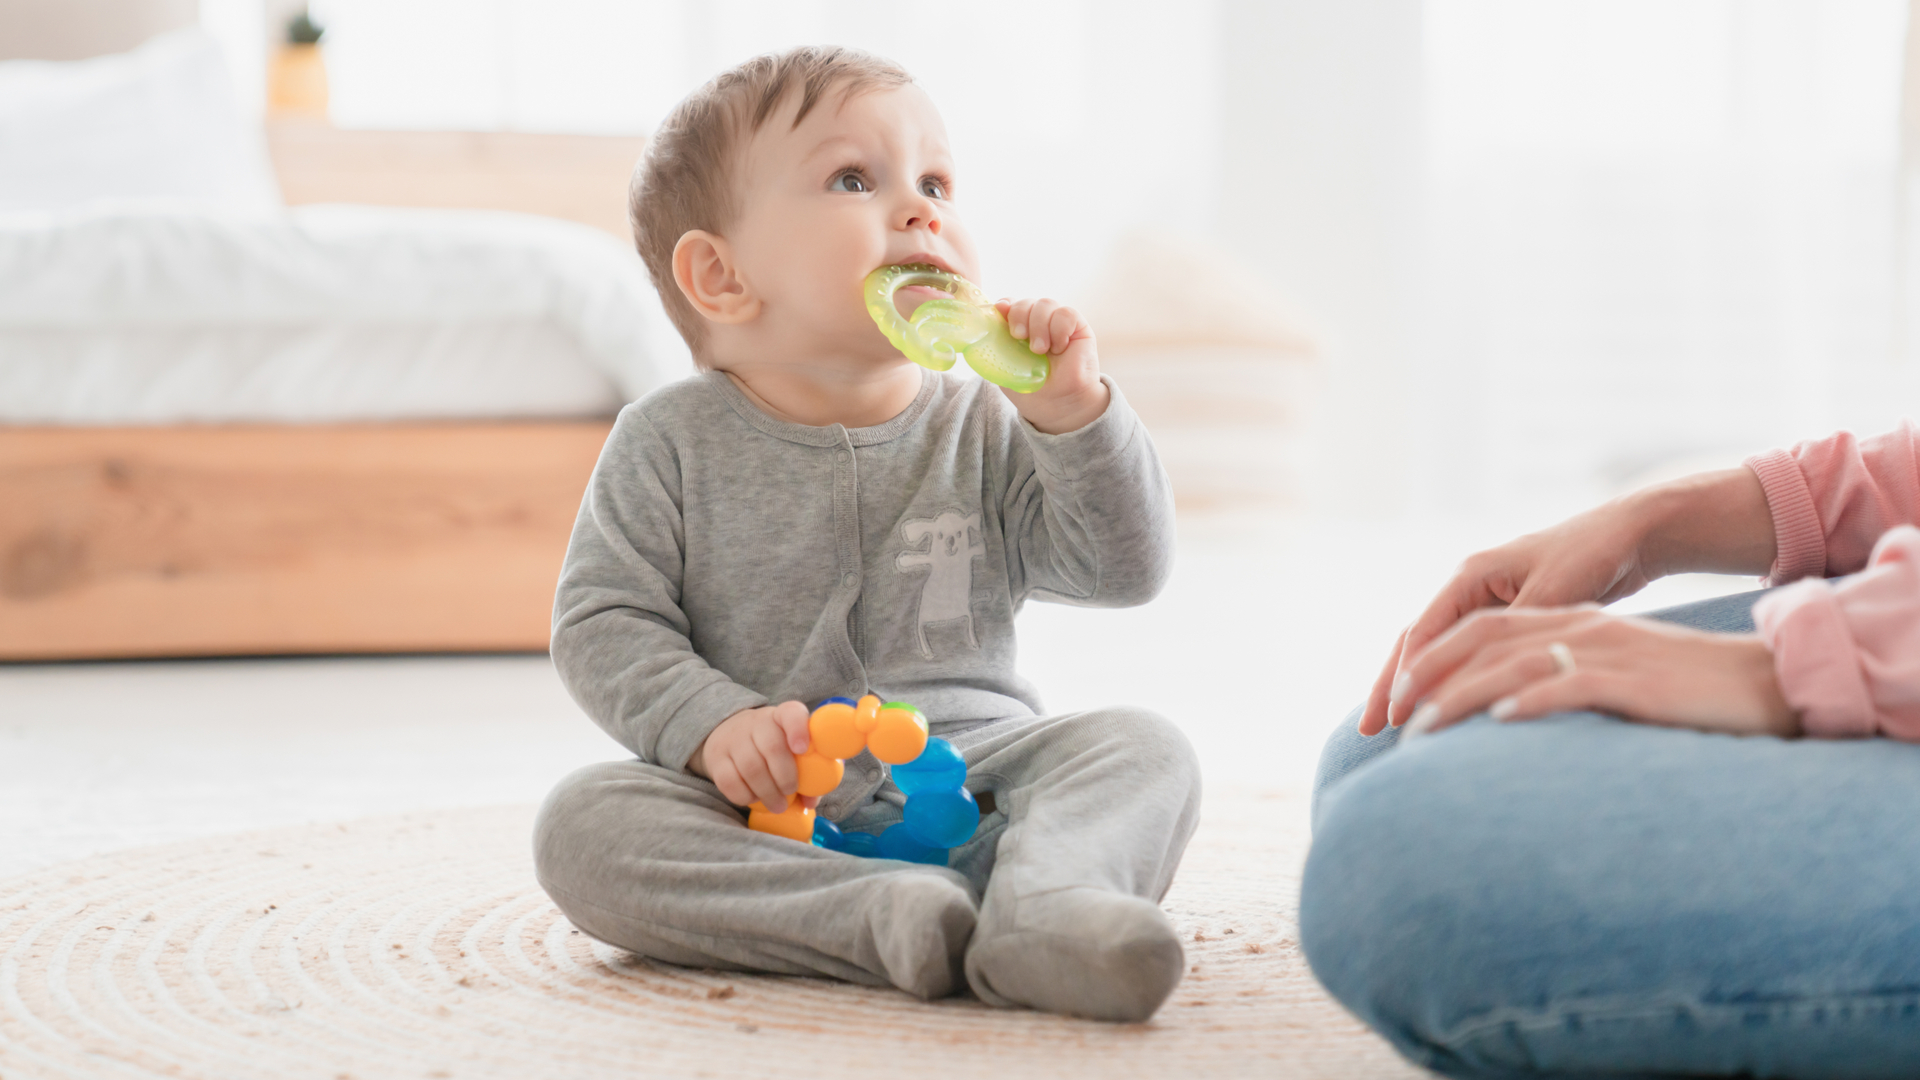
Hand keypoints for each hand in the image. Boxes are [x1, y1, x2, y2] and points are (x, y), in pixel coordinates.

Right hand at [688, 701, 817, 812]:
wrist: (728, 735)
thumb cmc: (771, 747)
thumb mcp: (790, 749)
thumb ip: (807, 772)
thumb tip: (811, 800)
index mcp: (781, 716)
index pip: (791, 713)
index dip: (798, 730)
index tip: (802, 749)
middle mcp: (756, 722)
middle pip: (772, 747)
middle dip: (785, 777)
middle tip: (790, 793)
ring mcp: (733, 738)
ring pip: (751, 768)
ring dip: (768, 792)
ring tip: (777, 805)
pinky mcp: (716, 758)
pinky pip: (730, 782)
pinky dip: (745, 796)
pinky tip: (754, 799)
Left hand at [995, 297, 1107, 433]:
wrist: (1059, 405)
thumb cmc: (1034, 389)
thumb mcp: (1006, 368)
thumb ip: (996, 347)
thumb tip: (986, 327)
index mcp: (1020, 330)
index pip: (1011, 304)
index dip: (1005, 304)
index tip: (1000, 310)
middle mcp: (1038, 323)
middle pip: (1026, 302)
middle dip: (1019, 315)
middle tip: (1019, 336)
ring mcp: (1057, 323)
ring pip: (1045, 304)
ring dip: (1039, 326)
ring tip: (1040, 350)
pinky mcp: (1078, 327)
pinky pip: (1067, 314)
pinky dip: (1059, 329)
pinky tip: (1059, 347)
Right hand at [1358, 468, 1775, 735]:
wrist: (1629, 535)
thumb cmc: (1593, 554)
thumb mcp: (1555, 591)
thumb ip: (1518, 631)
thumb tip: (1489, 671)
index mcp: (1470, 576)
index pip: (1422, 633)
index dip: (1405, 677)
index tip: (1394, 717)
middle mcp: (1467, 589)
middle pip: (1414, 644)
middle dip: (1390, 687)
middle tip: (1365, 731)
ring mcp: (1482, 605)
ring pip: (1435, 653)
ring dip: (1412, 689)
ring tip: (1388, 730)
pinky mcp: (1503, 620)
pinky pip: (1462, 658)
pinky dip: (1446, 684)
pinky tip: (1439, 712)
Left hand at [1392, 604, 1796, 738]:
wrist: (1767, 681)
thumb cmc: (1688, 690)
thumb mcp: (1615, 676)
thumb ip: (1562, 684)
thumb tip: (1509, 720)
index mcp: (1570, 622)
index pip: (1480, 629)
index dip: (1430, 660)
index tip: (1391, 702)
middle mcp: (1579, 627)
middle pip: (1482, 639)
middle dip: (1427, 676)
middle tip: (1387, 719)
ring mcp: (1606, 649)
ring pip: (1513, 663)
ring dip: (1461, 696)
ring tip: (1422, 730)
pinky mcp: (1635, 678)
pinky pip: (1572, 682)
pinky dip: (1533, 698)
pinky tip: (1501, 721)